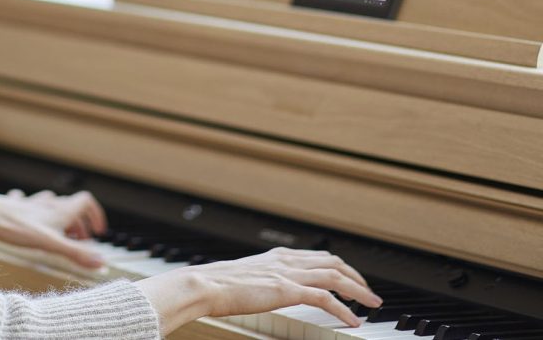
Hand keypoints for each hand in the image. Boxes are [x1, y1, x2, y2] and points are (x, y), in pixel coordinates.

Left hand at [0, 189, 107, 268]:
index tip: (97, 232)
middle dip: (78, 223)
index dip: (95, 214)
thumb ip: (76, 253)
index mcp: (59, 210)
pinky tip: (26, 217)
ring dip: (57, 216)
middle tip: (78, 241)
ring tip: (56, 232)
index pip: (86, 201)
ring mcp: (29, 203)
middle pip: (70, 207)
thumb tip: (102, 263)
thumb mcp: (50, 244)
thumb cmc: (15, 227)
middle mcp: (46, 204)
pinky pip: (25, 202)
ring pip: (50, 203)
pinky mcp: (13, 205)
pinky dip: (31, 209)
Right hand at [136, 247, 381, 335]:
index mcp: (277, 255)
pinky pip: (325, 299)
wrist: (204, 285)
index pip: (319, 256)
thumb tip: (268, 289)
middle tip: (370, 293)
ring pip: (336, 277)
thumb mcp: (247, 278)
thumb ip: (263, 280)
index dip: (341, 267)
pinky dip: (344, 309)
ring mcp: (288, 273)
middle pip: (334, 262)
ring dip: (359, 291)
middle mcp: (286, 260)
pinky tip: (353, 321)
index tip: (352, 280)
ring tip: (372, 304)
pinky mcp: (286, 290)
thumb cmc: (218, 285)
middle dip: (357, 277)